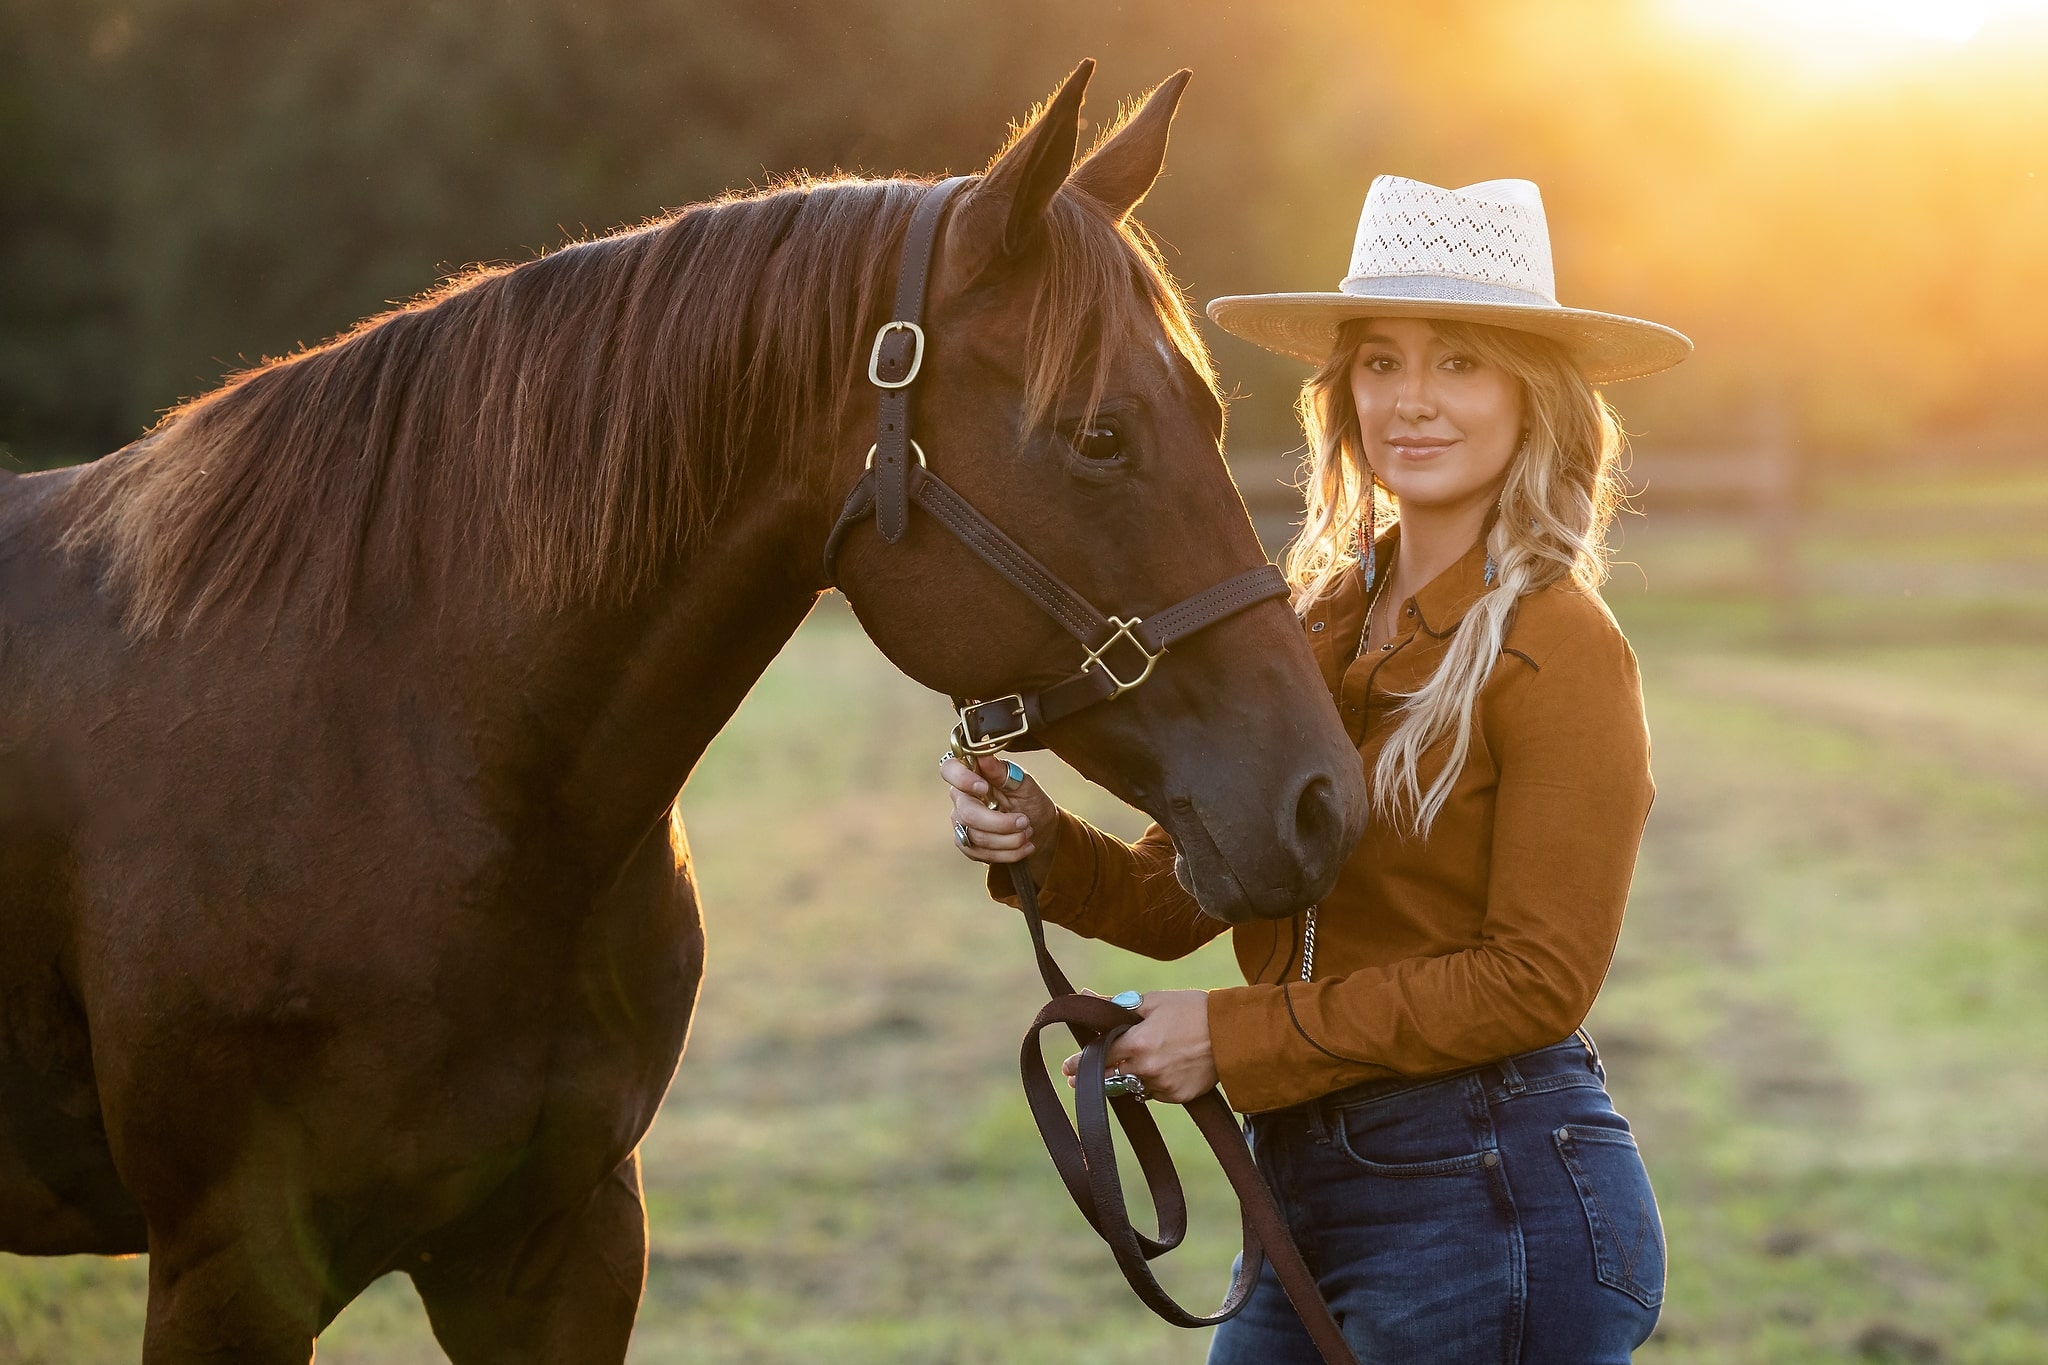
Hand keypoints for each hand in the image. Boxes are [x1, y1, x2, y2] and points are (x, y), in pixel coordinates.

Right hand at [939, 751, 1059, 886]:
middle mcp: (961, 798)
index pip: (949, 769)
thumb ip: (1002, 772)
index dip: (962, 779)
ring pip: (976, 837)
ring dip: (1009, 839)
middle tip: (1025, 822)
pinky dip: (1009, 853)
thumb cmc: (1030, 801)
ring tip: (1028, 832)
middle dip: (1000, 823)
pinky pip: (981, 854)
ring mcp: (961, 823)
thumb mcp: (1024, 784)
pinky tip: (1026, 846)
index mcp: (972, 775)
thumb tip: (984, 755)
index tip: (984, 787)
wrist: (1040, 830)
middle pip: (967, 813)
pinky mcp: (967, 845)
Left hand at [1060, 989, 1216, 1104]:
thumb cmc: (1193, 1010)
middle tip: (1079, 1078)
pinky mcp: (1178, 1098)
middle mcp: (1146, 1070)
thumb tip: (1084, 995)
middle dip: (1094, 1078)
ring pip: (1131, 1087)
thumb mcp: (1153, 1001)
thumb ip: (1115, 1005)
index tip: (1066, 1068)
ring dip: (1125, 1079)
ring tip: (1130, 1065)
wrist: (1235, 1034)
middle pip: (1109, 1080)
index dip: (1078, 1063)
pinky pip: (1154, 1093)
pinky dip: (1150, 1083)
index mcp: (1137, 1043)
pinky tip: (1159, 1068)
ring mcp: (1163, 1087)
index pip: (1097, 1058)